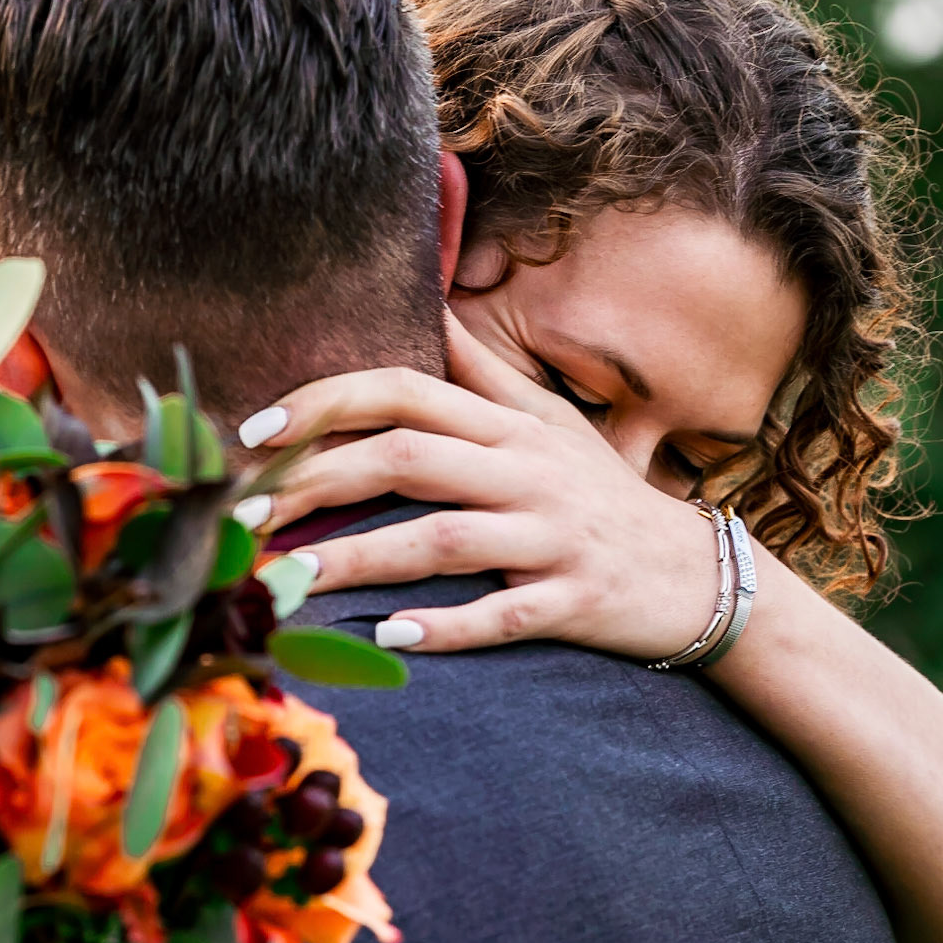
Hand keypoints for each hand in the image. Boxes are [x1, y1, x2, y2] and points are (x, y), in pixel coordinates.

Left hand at [250, 319, 718, 659]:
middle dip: (317, 482)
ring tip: (289, 581)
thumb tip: (429, 305)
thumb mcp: (550, 423)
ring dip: (359, 560)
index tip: (256, 433)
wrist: (697, 576)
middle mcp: (527, 472)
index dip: (326, 405)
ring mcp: (551, 538)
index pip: (406, 391)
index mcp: (510, 425)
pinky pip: (502, 614)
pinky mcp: (572, 601)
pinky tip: (390, 637)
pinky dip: (446, 626)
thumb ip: (483, 370)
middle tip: (246, 517)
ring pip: (442, 539)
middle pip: (408, 460)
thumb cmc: (603, 496)